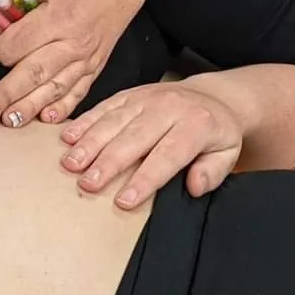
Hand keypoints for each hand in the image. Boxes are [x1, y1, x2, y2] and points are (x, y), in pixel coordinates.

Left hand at [0, 0, 140, 129]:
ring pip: (54, 89)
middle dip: (6, 94)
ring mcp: (85, 59)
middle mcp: (73, 42)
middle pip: (33, 73)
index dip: (0, 44)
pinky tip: (46, 119)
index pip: (17, 43)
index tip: (1, 38)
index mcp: (57, 16)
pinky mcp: (94, 69)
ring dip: (30, 107)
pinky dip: (62, 108)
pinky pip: (77, 93)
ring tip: (9, 121)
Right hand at [59, 80, 244, 208]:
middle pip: (134, 138)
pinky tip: (67, 138)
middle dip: (108, 162)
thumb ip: (213, 172)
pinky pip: (104, 107)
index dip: (145, 179)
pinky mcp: (129, 93)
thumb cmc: (214, 132)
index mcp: (196, 124)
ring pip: (113, 121)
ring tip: (71, 164)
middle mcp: (168, 107)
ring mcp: (145, 98)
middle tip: (88, 184)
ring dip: (89, 143)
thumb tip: (194, 186)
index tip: (125, 201)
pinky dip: (84, 122)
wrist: (210, 96)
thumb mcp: (227, 152)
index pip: (167, 155)